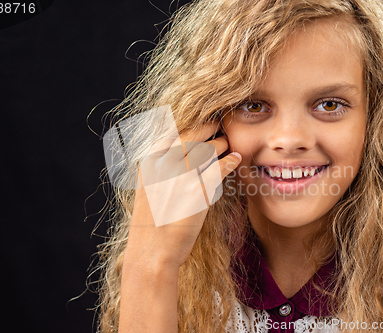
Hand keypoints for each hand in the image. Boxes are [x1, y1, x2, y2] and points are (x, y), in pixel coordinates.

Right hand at [126, 121, 241, 268]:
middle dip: (207, 127)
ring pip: (207, 149)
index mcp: (148, 163)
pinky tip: (236, 159)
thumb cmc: (150, 225)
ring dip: (220, 144)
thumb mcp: (146, 190)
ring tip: (227, 143)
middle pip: (191, 135)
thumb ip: (159, 171)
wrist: (152, 252)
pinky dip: (230, 161)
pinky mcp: (198, 190)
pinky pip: (220, 168)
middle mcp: (163, 165)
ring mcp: (180, 176)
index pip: (171, 134)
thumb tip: (178, 156)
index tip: (200, 124)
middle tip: (218, 124)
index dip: (189, 126)